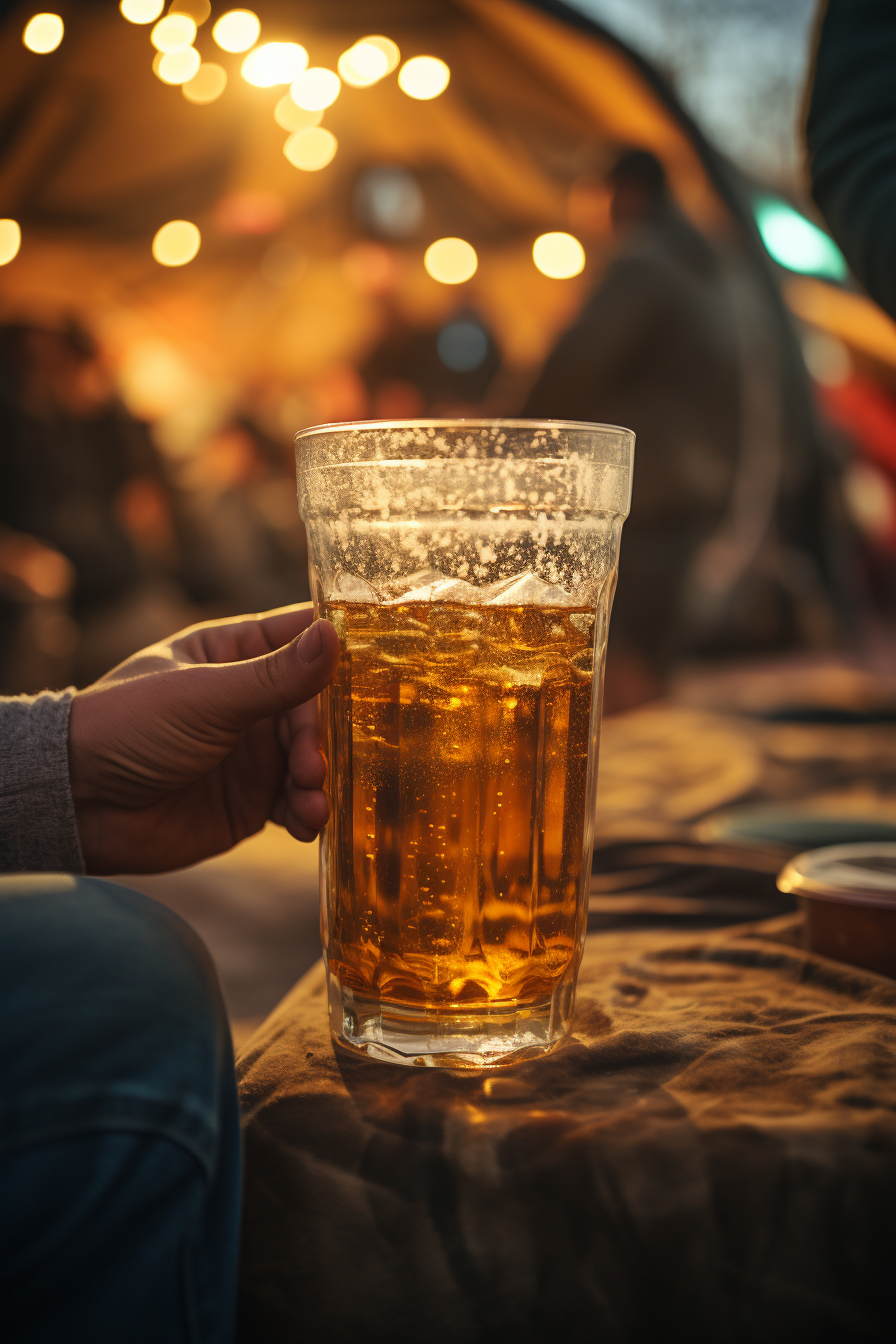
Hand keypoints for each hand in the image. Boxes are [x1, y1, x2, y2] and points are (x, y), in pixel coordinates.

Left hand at [68, 604, 338, 874]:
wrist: (80, 806)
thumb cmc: (129, 728)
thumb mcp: (205, 697)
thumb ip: (275, 676)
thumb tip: (335, 636)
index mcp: (234, 654)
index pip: (302, 639)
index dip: (342, 651)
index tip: (386, 664)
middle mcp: (250, 701)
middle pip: (317, 709)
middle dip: (325, 738)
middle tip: (314, 764)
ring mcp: (253, 752)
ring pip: (313, 759)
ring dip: (321, 780)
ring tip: (311, 802)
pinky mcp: (250, 802)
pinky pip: (296, 804)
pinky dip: (309, 814)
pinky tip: (307, 824)